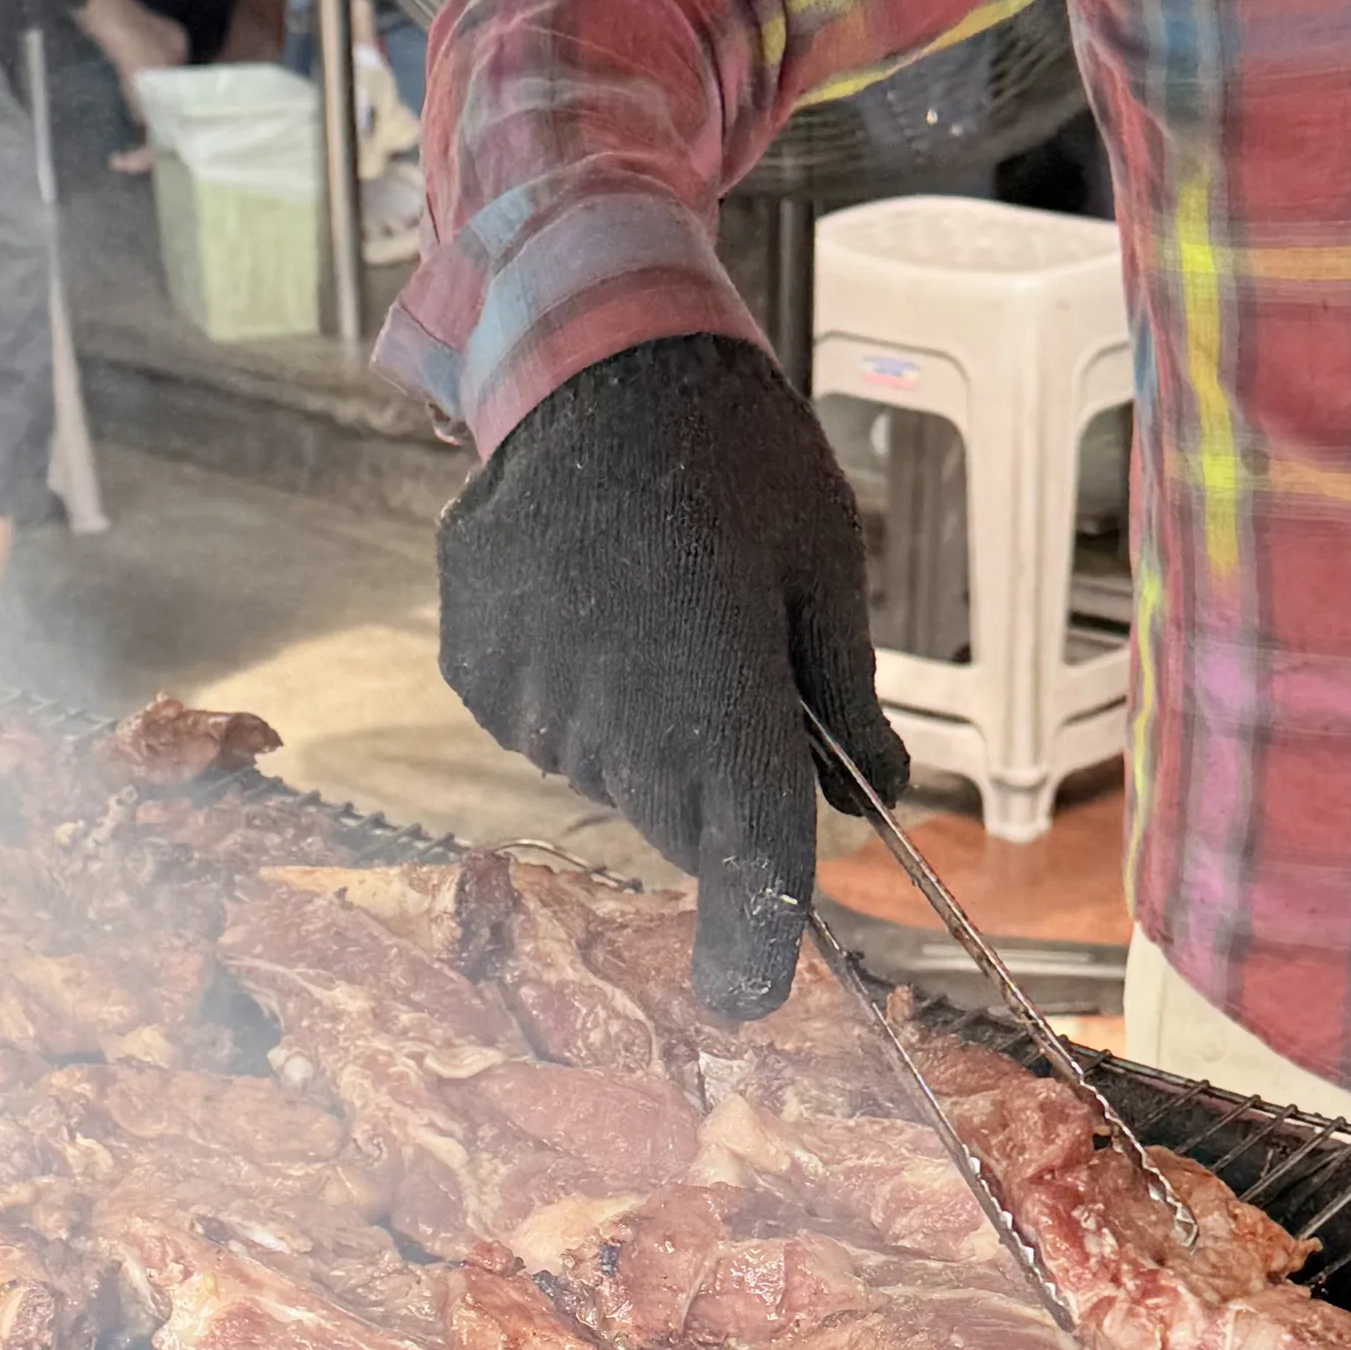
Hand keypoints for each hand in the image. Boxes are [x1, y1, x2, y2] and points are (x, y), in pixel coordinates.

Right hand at [437, 334, 908, 1016]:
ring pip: (611, 776)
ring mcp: (533, 698)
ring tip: (652, 610)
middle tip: (732, 669)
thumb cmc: (734, 454)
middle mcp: (617, 715)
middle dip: (718, 786)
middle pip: (682, 824)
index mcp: (721, 694)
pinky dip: (577, 693)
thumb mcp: (824, 562)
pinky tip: (590, 603)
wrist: (590, 353)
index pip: (747, 862)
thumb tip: (872, 791)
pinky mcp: (477, 671)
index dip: (755, 943)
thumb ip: (846, 692)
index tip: (754, 996)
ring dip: (644, 731)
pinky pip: (544, 727)